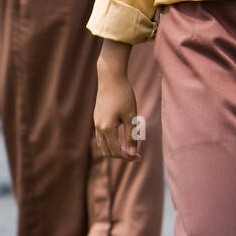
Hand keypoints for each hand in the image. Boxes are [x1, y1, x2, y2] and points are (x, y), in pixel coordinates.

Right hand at [94, 43, 139, 159]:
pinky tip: (121, 138)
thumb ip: (131, 136)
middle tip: (135, 154)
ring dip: (114, 150)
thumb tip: (132, 154)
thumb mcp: (131, 116)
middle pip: (108, 152)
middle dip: (121, 156)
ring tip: (128, 148)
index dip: (128, 157)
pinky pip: (101, 137)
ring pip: (102, 145)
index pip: (117, 152)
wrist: (110, 78)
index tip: (139, 157)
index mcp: (107, 129)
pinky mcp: (96, 118)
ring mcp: (96, 123)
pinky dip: (109, 142)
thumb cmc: (123, 95)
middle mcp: (98, 128)